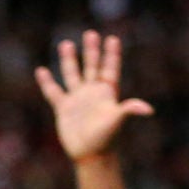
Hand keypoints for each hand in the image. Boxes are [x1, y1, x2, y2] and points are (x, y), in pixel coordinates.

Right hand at [34, 30, 153, 163]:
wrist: (90, 153)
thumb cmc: (107, 138)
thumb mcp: (117, 120)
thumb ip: (130, 110)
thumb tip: (148, 110)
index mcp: (107, 92)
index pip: (110, 68)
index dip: (111, 54)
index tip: (112, 39)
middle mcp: (92, 92)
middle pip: (91, 66)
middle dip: (91, 50)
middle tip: (90, 34)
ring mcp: (77, 98)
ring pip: (72, 74)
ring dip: (69, 60)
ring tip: (66, 44)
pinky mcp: (63, 108)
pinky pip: (53, 92)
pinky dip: (47, 82)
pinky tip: (41, 71)